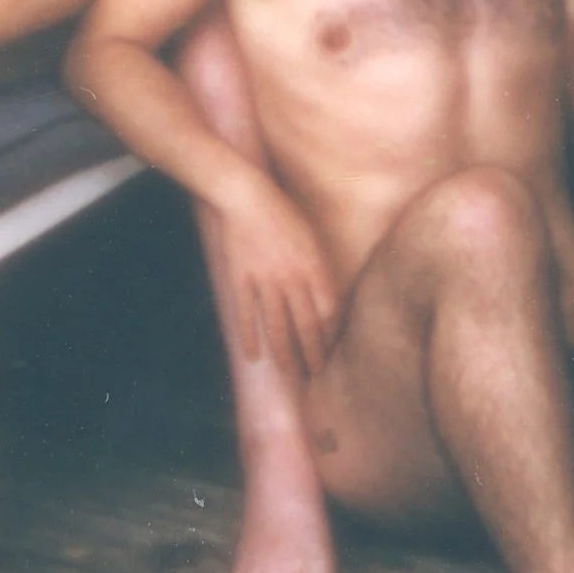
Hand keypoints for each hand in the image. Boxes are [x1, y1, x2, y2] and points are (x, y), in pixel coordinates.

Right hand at [218, 176, 341, 378]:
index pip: (328, 311)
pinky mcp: (241, 280)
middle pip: (307, 325)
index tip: (332, 351)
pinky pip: (247, 315)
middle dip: (313, 353)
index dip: (330, 335)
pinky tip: (253, 358)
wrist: (247, 197)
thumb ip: (319, 269)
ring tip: (291, 375)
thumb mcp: (312, 237)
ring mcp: (265, 281)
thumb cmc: (284, 213)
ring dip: (286, 354)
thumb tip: (328, 300)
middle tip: (317, 375)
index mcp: (314, 266)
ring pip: (278, 326)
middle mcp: (292, 278)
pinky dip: (250, 337)